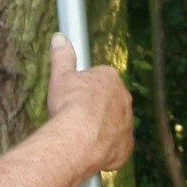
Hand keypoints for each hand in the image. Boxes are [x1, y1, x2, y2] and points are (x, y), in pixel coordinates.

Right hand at [46, 33, 132, 177]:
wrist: (78, 140)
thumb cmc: (69, 105)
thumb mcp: (61, 76)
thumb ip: (62, 56)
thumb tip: (59, 37)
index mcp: (110, 78)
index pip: (99, 79)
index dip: (84, 89)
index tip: (73, 97)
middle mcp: (124, 99)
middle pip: (109, 101)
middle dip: (95, 107)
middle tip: (75, 116)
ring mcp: (127, 124)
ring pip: (114, 123)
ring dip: (101, 127)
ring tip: (81, 135)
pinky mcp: (126, 146)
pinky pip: (116, 146)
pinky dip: (105, 148)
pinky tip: (90, 149)